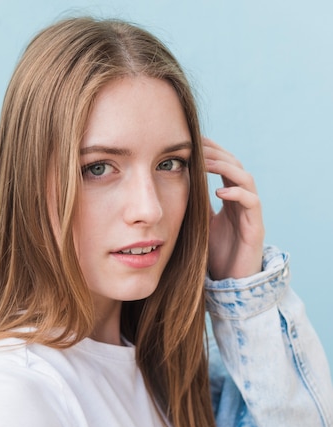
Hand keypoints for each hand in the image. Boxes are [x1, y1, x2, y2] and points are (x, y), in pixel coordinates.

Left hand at [203, 137, 264, 280]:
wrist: (231, 282)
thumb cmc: (216, 255)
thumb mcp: (199, 225)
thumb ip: (193, 206)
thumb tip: (172, 188)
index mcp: (229, 198)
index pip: (223, 166)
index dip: (210, 152)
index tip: (190, 142)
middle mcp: (242, 201)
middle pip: (235, 165)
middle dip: (216, 153)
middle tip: (197, 145)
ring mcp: (251, 213)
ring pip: (246, 178)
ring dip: (226, 167)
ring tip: (206, 163)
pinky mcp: (256, 227)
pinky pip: (252, 201)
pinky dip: (237, 193)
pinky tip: (219, 192)